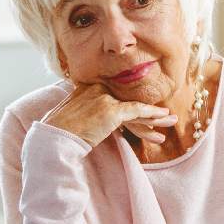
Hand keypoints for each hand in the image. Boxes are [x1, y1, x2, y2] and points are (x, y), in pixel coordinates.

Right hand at [40, 81, 176, 147]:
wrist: (52, 139)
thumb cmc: (59, 130)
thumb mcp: (73, 112)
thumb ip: (86, 106)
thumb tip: (97, 114)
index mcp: (89, 85)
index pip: (118, 96)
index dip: (134, 107)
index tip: (148, 113)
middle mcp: (98, 87)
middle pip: (129, 100)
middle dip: (148, 111)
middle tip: (166, 114)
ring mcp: (106, 97)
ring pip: (136, 106)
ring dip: (156, 116)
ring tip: (172, 120)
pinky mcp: (112, 110)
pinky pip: (138, 111)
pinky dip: (152, 114)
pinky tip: (164, 116)